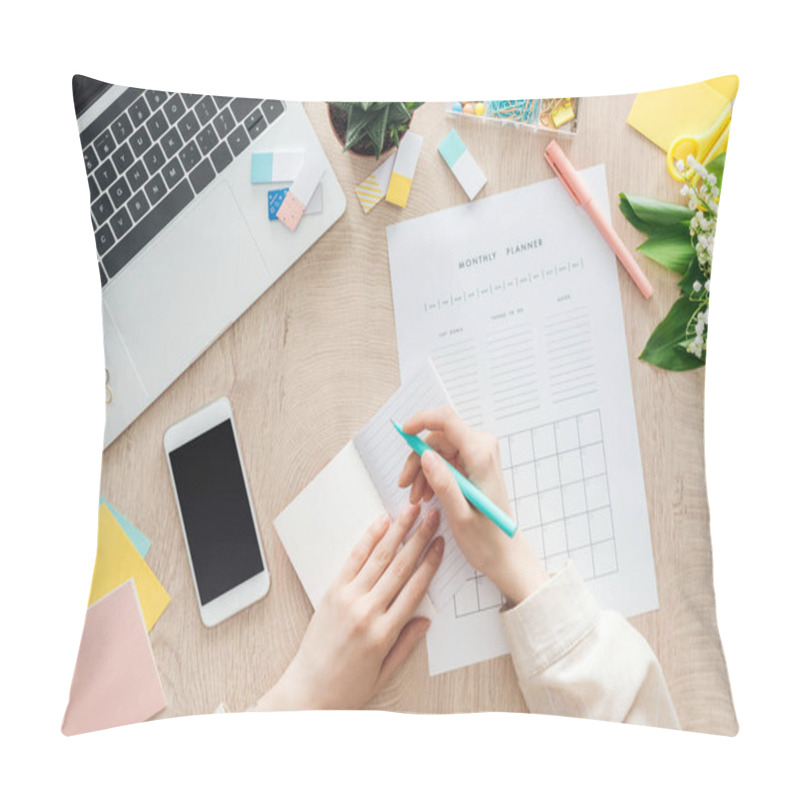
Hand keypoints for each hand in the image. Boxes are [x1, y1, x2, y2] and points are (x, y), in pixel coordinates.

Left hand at [255, 503, 441, 709]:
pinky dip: (367, 540)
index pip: (415, 588)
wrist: (307, 691)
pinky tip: (379, 524)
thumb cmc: (346, 687)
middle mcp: (367, 612)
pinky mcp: (331, 593)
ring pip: (379, 558)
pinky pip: (353, 560)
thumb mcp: (385, 672)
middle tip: (432, 517)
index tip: (441, 544)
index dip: (431, 562)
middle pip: (400, 566)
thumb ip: (406, 644)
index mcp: (385, 633)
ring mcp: (348, 599)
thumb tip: (425, 620)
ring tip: (410, 512)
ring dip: (397, 531)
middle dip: (419, 538)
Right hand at [398, 406, 546, 605]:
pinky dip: (432, 475)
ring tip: (418, 498)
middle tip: (406, 488)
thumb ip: (443, 483)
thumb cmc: (487, 539)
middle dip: (418, 460)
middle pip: (438, 437)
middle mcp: (482, 448)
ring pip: (438, 449)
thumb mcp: (459, 515)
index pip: (447, 420)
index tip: (403, 433)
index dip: (421, 420)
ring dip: (422, 471)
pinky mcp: (474, 463)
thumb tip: (425, 456)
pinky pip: (445, 459)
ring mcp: (479, 454)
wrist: (505, 553)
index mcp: (481, 455)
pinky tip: (427, 495)